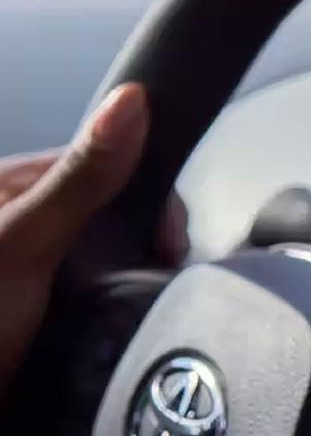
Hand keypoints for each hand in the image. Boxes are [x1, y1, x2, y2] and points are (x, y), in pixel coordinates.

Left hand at [0, 84, 185, 396]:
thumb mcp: (23, 241)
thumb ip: (82, 178)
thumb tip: (133, 103)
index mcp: (11, 187)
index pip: (111, 169)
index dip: (153, 203)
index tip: (170, 246)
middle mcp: (21, 222)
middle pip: (114, 217)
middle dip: (146, 247)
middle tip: (156, 286)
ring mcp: (30, 270)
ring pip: (107, 262)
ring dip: (133, 284)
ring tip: (140, 313)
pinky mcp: (37, 316)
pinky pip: (96, 303)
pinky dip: (115, 315)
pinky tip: (117, 332)